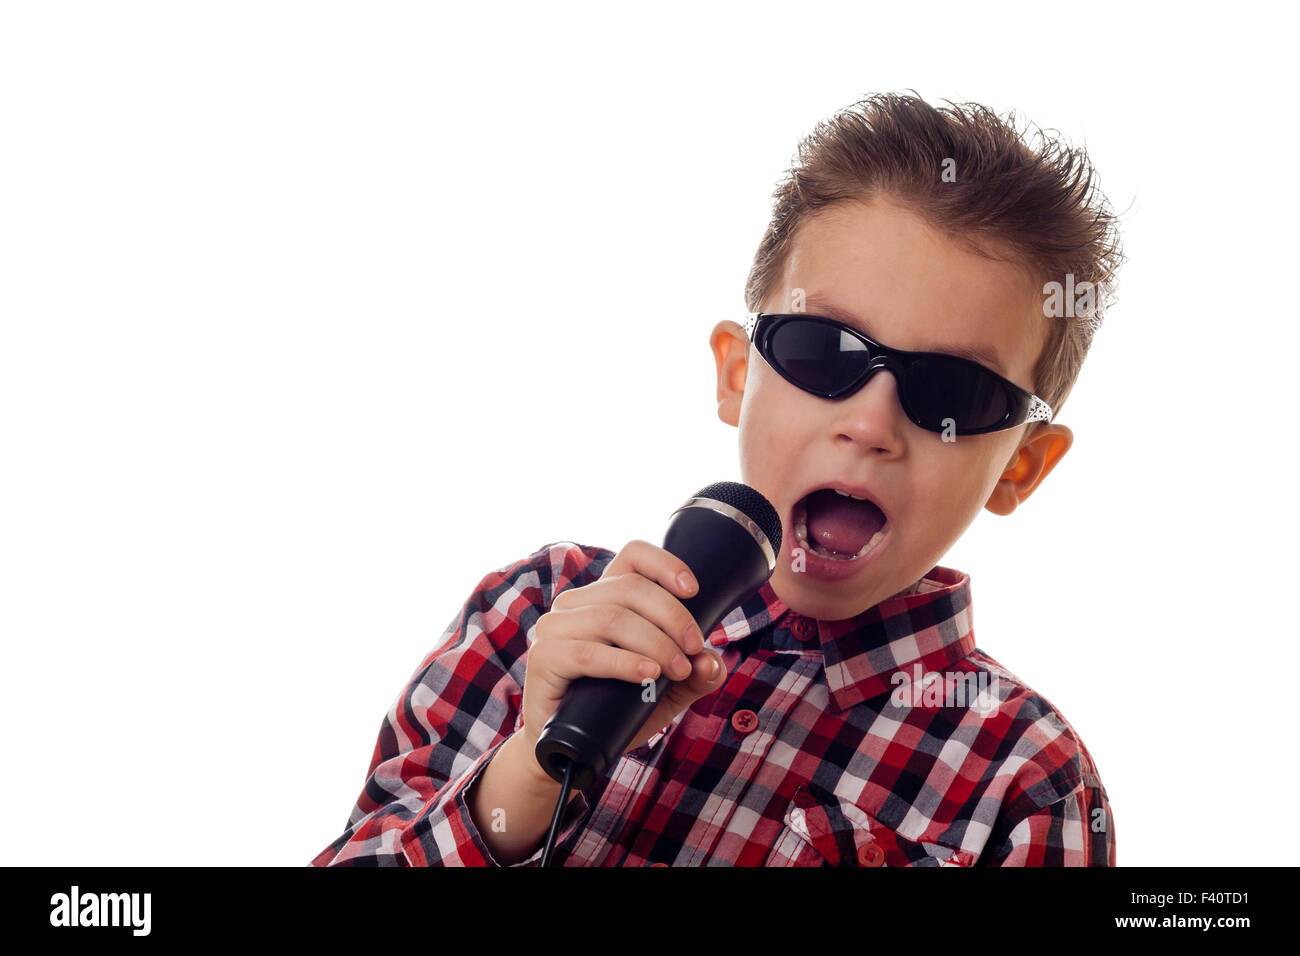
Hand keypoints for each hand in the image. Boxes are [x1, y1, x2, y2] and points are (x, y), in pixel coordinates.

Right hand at [517, 539, 727, 768]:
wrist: (569, 748)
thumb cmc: (613, 709)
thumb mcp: (665, 691)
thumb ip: (693, 676)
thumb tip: (713, 663)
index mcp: (603, 596)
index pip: (633, 556)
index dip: (665, 564)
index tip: (693, 590)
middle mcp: (575, 603)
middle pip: (630, 589)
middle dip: (672, 617)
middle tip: (693, 649)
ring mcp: (555, 628)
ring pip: (613, 618)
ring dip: (655, 643)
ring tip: (676, 670)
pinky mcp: (545, 658)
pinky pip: (589, 653)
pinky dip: (625, 663)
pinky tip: (648, 674)